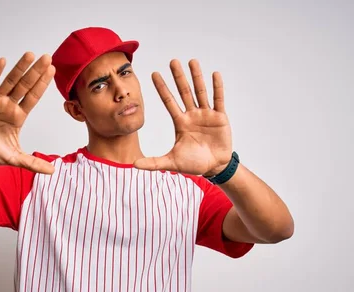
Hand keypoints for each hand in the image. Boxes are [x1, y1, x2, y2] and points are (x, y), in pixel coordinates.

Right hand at [0, 52, 55, 173]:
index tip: (52, 70)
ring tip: (30, 55)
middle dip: (36, 72)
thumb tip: (53, 171)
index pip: (33, 97)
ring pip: (10, 81)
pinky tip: (2, 61)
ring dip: (20, 68)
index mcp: (18, 116)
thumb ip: (32, 163)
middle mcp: (9, 104)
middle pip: (25, 85)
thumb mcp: (14, 158)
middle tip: (47, 57)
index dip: (42, 84)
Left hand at [133, 59, 232, 175]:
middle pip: (183, 92)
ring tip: (192, 61)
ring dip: (197, 76)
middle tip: (172, 61)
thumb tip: (133, 164)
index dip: (162, 88)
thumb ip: (153, 163)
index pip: (169, 101)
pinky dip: (217, 87)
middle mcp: (192, 115)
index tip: (154, 74)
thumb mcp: (171, 162)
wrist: (214, 167)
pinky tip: (214, 74)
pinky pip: (218, 100)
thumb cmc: (194, 164)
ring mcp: (206, 115)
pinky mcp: (220, 117)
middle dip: (178, 77)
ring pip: (200, 92)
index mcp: (180, 122)